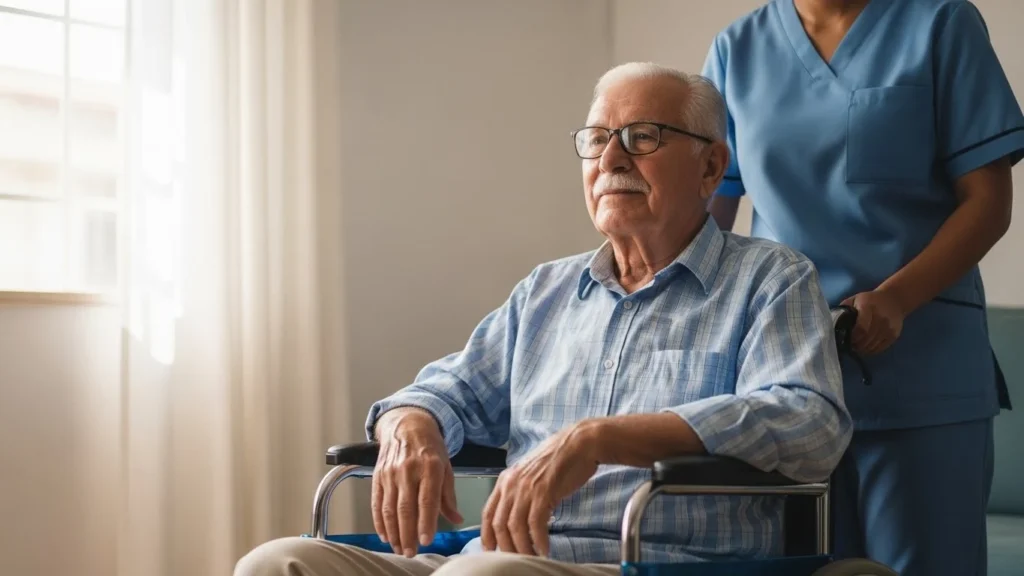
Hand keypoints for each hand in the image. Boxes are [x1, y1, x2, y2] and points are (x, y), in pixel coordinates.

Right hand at [372, 408, 462, 556]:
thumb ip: (448, 496)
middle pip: (406, 507)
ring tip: (399, 547)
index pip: (427, 499)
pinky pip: (377, 502)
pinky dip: (379, 521)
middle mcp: (409, 469)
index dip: (426, 522)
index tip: (426, 540)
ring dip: (393, 531)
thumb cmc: (430, 447)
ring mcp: (391, 472)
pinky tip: (385, 534)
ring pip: (389, 507)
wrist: (407, 424)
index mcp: (431, 467)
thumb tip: (456, 519)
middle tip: (411, 551)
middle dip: (408, 533)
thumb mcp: (446, 466)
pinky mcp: (378, 475)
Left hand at [480, 421, 599, 556]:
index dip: (487, 535)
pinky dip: (539, 541)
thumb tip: (521, 520)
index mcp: (505, 480)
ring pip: (515, 527)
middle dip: (506, 547)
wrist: (579, 443)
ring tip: (532, 558)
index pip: (487, 513)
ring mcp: (526, 488)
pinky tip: (544, 549)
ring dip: (523, 548)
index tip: (491, 550)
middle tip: (516, 559)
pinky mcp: (543, 492)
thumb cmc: (559, 460)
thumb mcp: (531, 476)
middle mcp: (511, 484)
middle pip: (499, 524)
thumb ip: (522, 494)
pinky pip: (535, 524)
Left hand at [841, 289, 906, 354]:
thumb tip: (830, 324)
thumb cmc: (869, 300)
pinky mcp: (894, 335)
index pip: (861, 328)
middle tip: (848, 345)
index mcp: (868, 307)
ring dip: (861, 349)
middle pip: (866, 339)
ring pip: (872, 346)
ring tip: (855, 346)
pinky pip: (880, 348)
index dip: (852, 337)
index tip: (845, 338)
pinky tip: (865, 346)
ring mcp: (889, 327)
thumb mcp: (854, 299)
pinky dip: (870, 350)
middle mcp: (881, 318)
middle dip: (855, 345)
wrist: (894, 299)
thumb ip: (843, 311)